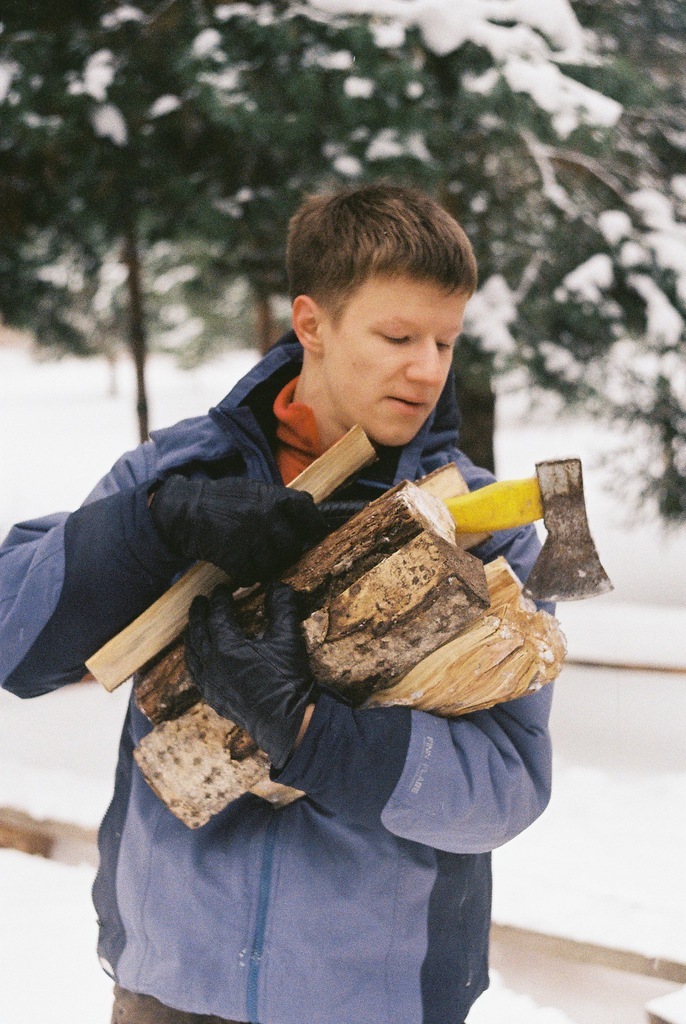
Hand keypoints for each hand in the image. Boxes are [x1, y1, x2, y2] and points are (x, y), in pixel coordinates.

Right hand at [150, 474, 325, 586]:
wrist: (185, 511)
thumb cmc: (221, 501)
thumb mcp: (253, 490)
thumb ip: (279, 500)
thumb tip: (309, 512)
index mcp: (271, 497)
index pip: (307, 509)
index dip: (315, 524)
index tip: (317, 533)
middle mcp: (265, 516)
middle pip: (293, 546)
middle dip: (286, 552)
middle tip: (275, 551)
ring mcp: (250, 538)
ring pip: (274, 566)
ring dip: (266, 567)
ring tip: (254, 557)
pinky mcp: (235, 558)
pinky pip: (252, 577)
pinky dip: (248, 576)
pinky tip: (240, 565)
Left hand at [185, 582, 316, 768]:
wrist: (287, 722)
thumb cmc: (287, 679)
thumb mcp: (288, 638)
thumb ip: (281, 608)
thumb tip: (277, 586)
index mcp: (227, 647)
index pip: (218, 615)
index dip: (220, 599)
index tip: (222, 588)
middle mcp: (212, 664)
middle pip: (197, 632)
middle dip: (198, 614)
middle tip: (200, 600)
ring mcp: (210, 684)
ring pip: (192, 654)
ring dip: (191, 636)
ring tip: (193, 625)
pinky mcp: (214, 699)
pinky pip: (195, 674)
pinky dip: (193, 660)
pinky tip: (197, 658)